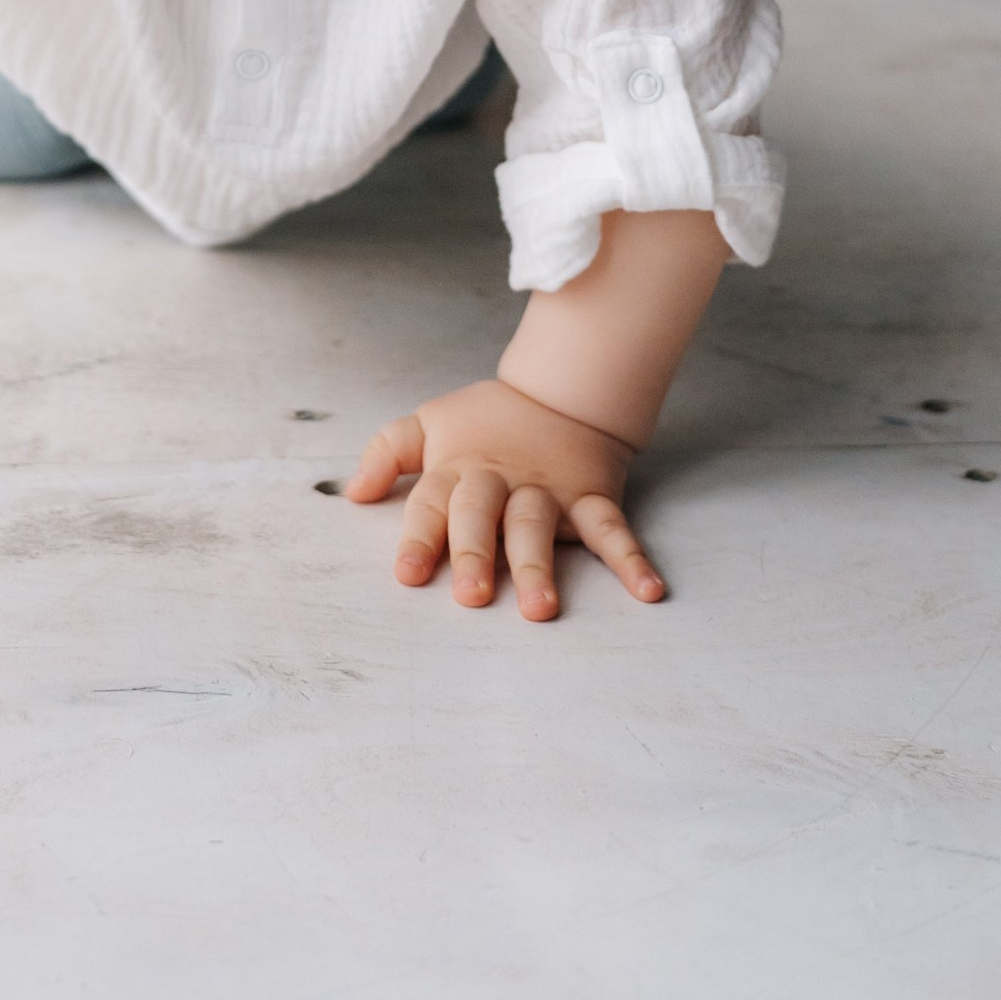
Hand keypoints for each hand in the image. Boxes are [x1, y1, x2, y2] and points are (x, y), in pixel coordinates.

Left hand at [346, 379, 665, 621]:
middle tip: (471, 597)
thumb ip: (388, 453)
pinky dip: (631, 559)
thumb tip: (353, 492)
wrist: (563, 390)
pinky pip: (612, 529)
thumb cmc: (489, 420)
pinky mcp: (592, 497)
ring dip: (540, 566)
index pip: (432, 504)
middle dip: (476, 555)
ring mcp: (549, 490)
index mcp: (458, 469)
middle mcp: (501, 482)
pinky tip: (647, 590)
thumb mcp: (430, 423)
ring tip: (540, 609)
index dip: (419, 537)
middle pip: (483, 516)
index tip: (408, 573)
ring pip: (539, 526)